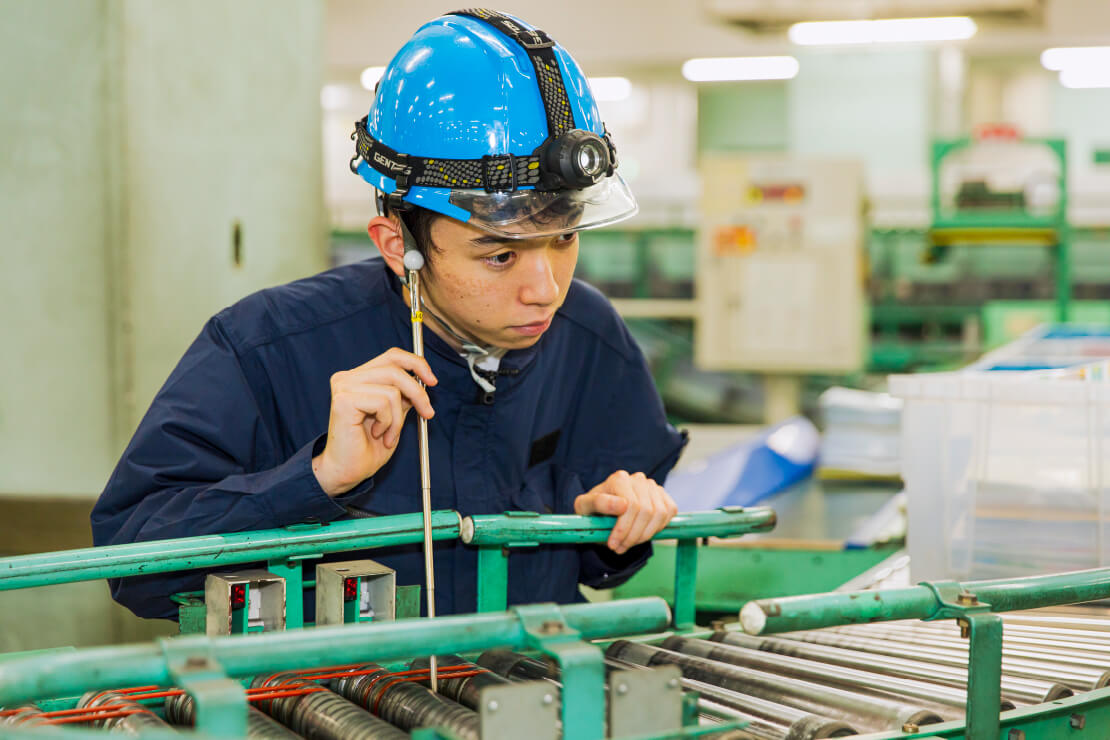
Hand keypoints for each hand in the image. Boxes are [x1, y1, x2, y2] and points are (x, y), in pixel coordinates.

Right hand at [312, 348, 436, 496]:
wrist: (347, 471)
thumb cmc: (367, 447)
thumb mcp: (394, 415)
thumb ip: (403, 396)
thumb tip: (421, 380)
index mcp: (358, 377)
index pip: (392, 356)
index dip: (416, 364)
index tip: (433, 381)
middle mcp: (347, 378)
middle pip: (395, 369)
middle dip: (418, 393)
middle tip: (427, 414)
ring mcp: (344, 387)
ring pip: (392, 389)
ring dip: (398, 418)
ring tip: (389, 434)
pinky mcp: (343, 400)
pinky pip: (383, 403)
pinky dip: (388, 422)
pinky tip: (377, 434)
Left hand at [573, 470, 677, 553]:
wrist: (604, 511)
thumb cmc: (593, 509)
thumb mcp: (584, 507)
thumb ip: (599, 503)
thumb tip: (622, 504)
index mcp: (619, 479)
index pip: (630, 505)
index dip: (623, 529)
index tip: (613, 544)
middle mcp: (638, 479)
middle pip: (645, 511)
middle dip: (633, 536)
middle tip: (620, 548)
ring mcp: (652, 486)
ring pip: (659, 514)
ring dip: (645, 535)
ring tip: (629, 543)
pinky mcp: (663, 495)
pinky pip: (669, 513)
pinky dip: (657, 528)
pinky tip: (642, 534)